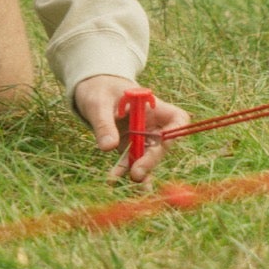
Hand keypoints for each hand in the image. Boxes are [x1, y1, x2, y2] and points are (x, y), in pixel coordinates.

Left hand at [73, 75, 190, 185]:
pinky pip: (131, 160)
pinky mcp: (129, 145)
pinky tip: (116, 179)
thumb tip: (108, 148)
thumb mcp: (98, 103)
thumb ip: (104, 123)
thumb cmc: (99, 89)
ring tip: (128, 180)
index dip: (175, 132)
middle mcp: (151, 122)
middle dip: (151, 160)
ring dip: (138, 169)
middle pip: (161, 144)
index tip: (164, 143)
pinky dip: (125, 169)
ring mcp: (141, 135)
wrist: (91, 90)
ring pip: (147, 156)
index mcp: (152, 105)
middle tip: (136, 174)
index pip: (177, 119)